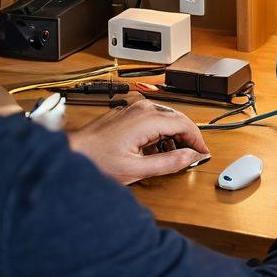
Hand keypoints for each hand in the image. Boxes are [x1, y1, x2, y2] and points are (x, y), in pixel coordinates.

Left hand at [68, 99, 209, 184]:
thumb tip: (190, 157)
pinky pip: (153, 119)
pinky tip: (157, 150)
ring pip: (166, 119)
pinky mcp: (127, 113)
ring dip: (174, 136)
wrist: (72, 152)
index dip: (197, 140)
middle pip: (177, 119)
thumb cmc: (96, 160)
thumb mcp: (137, 169)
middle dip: (187, 138)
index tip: (203, 152)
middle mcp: (141, 108)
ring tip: (174, 156)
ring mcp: (133, 109)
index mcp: (146, 118)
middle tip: (193, 156)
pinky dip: (161, 133)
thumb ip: (169, 162)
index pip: (184, 124)